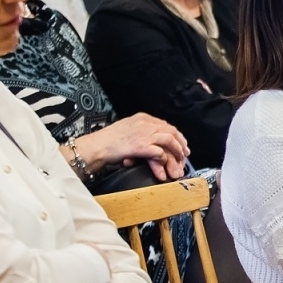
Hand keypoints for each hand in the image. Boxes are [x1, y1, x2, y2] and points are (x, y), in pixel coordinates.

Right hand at [73, 114, 188, 180]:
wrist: (97, 145)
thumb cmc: (108, 140)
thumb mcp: (127, 128)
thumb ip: (140, 130)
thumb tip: (152, 139)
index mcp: (142, 118)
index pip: (165, 124)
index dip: (175, 134)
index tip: (180, 142)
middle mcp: (145, 123)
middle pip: (171, 131)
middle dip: (181, 143)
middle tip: (185, 153)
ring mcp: (144, 134)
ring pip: (169, 140)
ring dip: (177, 151)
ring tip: (180, 160)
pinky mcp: (141, 146)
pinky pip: (159, 152)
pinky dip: (164, 159)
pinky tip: (164, 165)